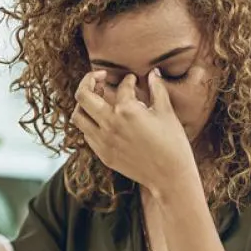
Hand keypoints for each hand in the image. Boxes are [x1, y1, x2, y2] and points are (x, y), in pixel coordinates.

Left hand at [70, 69, 197, 196]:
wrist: (170, 177)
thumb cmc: (173, 144)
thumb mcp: (167, 113)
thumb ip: (157, 89)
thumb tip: (154, 73)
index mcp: (126, 110)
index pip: (121, 87)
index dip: (128, 80)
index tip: (132, 80)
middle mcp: (109, 124)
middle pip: (82, 96)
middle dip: (89, 81)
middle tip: (99, 78)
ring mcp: (103, 141)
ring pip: (77, 116)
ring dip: (84, 104)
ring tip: (96, 98)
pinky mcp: (103, 154)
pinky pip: (86, 134)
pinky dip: (90, 123)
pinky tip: (102, 120)